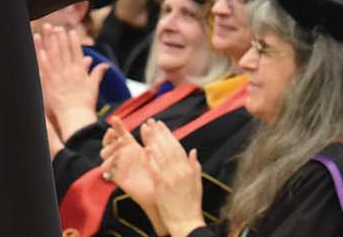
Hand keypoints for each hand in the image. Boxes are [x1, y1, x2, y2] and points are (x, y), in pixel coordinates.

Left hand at [34, 24, 105, 137]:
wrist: (76, 117)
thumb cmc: (85, 104)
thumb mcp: (94, 86)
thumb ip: (98, 73)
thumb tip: (105, 65)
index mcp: (80, 72)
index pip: (76, 52)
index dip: (73, 40)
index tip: (70, 31)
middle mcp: (69, 71)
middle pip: (64, 50)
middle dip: (60, 37)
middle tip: (56, 26)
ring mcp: (59, 76)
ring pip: (53, 55)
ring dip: (49, 42)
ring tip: (46, 31)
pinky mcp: (49, 82)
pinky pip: (44, 67)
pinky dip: (41, 57)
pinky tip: (39, 48)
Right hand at [100, 122, 155, 212]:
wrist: (159, 191)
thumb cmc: (158, 171)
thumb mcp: (154, 153)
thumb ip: (149, 140)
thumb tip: (145, 124)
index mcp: (130, 147)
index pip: (119, 133)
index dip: (116, 126)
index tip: (115, 119)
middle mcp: (122, 155)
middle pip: (107, 143)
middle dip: (108, 137)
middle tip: (115, 134)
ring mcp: (118, 166)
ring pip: (104, 154)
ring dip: (109, 148)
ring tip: (118, 146)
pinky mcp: (117, 177)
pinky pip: (106, 170)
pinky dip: (107, 163)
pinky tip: (114, 160)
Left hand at [139, 121, 203, 236]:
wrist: (186, 221)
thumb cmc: (191, 204)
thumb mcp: (197, 183)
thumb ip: (194, 166)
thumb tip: (193, 151)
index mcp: (188, 169)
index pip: (177, 147)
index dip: (168, 135)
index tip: (161, 125)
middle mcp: (180, 171)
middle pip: (168, 147)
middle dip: (159, 133)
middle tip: (151, 121)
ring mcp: (171, 177)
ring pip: (161, 155)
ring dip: (153, 140)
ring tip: (147, 129)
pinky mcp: (162, 185)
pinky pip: (155, 169)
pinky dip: (151, 159)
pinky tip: (145, 149)